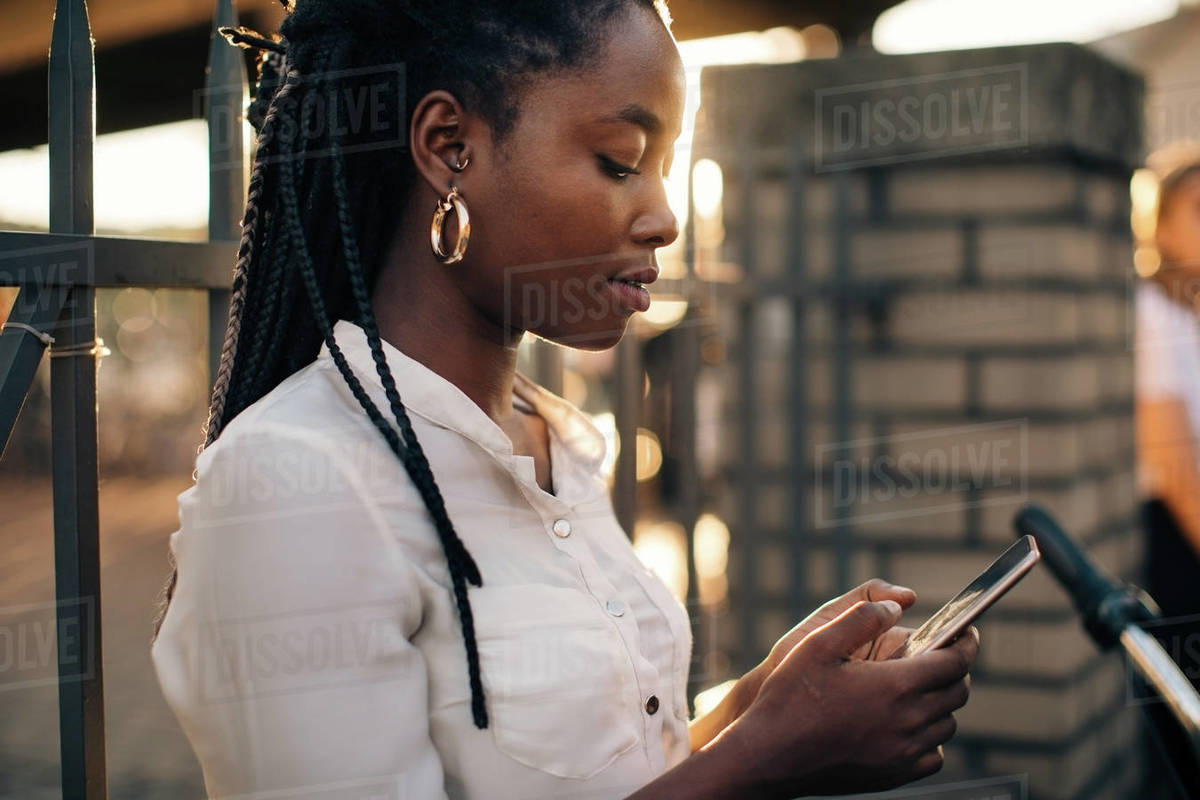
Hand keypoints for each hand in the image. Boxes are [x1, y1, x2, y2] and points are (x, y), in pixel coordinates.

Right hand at [718, 600, 978, 797]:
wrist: (770, 756)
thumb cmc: (789, 698)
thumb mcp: (817, 643)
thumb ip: (860, 618)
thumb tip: (896, 606)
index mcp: (894, 687)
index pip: (954, 663)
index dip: (966, 644)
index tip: (966, 633)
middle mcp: (907, 723)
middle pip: (957, 693)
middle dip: (955, 669)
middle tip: (939, 655)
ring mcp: (902, 753)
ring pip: (946, 725)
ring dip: (941, 702)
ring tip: (918, 688)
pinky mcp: (893, 775)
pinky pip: (932, 756)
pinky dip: (930, 738)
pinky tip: (906, 724)